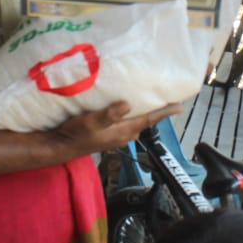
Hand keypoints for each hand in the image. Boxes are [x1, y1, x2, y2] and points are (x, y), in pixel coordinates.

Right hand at [53, 101, 183, 155]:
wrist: (62, 145)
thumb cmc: (77, 133)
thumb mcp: (92, 121)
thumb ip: (110, 114)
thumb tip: (128, 105)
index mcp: (124, 131)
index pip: (149, 120)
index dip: (165, 112)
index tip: (180, 106)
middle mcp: (124, 135)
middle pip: (147, 121)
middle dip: (158, 111)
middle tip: (169, 97)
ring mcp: (117, 136)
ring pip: (138, 122)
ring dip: (146, 112)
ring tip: (153, 99)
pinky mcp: (109, 135)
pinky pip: (128, 123)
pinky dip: (134, 114)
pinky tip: (130, 106)